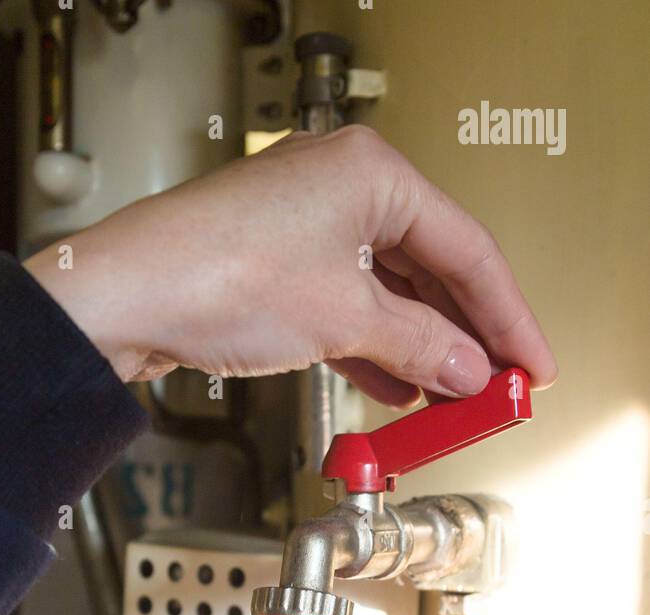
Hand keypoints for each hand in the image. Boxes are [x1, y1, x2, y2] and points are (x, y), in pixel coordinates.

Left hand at [25, 125, 555, 404]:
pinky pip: (347, 307)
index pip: (468, 248)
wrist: (123, 299)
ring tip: (451, 401)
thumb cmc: (213, 274)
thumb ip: (418, 346)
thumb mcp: (343, 318)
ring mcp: (305, 227)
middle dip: (463, 337)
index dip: (507, 316)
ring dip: (420, 350)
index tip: (532, 364)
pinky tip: (396, 390)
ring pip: (388, 293)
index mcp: (371, 171)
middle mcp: (339, 188)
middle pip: (430, 268)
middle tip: (496, 389)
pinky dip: (374, 348)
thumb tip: (465, 369)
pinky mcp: (275, 267)